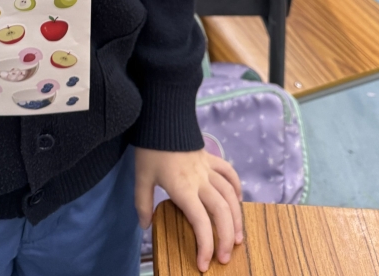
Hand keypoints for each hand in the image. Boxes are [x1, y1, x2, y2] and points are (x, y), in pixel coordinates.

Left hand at [135, 148, 242, 271]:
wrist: (163, 117)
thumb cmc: (151, 148)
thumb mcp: (141, 177)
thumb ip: (143, 203)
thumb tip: (145, 226)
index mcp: (183, 189)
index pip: (200, 222)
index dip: (205, 245)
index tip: (204, 264)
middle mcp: (201, 181)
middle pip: (221, 212)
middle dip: (225, 238)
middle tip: (225, 258)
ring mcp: (208, 169)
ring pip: (230, 196)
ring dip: (236, 218)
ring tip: (237, 238)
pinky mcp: (211, 158)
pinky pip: (229, 173)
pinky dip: (236, 187)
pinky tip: (238, 199)